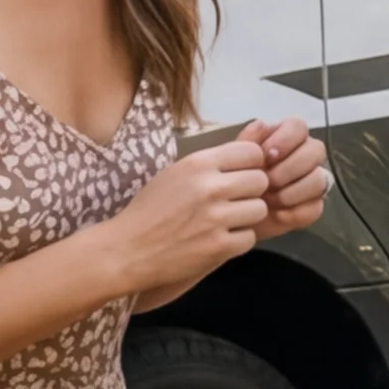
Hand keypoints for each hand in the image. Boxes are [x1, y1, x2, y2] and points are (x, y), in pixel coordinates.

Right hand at [102, 134, 282, 296]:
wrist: (128, 250)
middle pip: (261, 181)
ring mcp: (216, 218)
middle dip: (251, 192)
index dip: (251, 165)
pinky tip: (218, 240)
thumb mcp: (177, 173)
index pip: (252, 152)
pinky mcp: (218, 247)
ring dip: (247, 218)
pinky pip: (250, 238)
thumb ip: (214, 161)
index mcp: (198, 164)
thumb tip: (256, 139)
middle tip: (233, 202)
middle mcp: (210, 187)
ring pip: (260, 210)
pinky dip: (237, 241)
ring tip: (225, 222)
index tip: (241, 176)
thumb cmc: (151, 210)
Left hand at [242, 115, 329, 234]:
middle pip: (316, 150)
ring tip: (268, 200)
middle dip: (288, 168)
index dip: (284, 140)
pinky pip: (315, 207)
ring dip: (292, 192)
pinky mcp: (314, 205)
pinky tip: (277, 214)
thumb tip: (261, 125)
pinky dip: (294, 213)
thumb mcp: (236, 160)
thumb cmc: (237, 181)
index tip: (266, 155)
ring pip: (319, 180)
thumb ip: (248, 141)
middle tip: (266, 181)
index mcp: (287, 137)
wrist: (235, 214)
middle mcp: (306, 155)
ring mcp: (313, 180)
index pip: (299, 126)